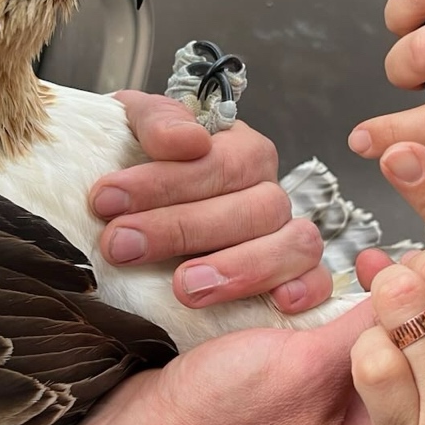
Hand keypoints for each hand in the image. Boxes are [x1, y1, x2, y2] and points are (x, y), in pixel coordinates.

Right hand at [58, 301, 389, 424]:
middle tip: (368, 268)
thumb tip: (417, 281)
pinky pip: (331, 328)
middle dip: (385, 300)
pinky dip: (320, 304)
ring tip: (318, 294)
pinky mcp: (304, 376)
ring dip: (347, 298)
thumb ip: (369, 325)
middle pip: (405, 342)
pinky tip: (296, 293)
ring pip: (367, 327)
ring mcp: (334, 401)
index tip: (409, 268)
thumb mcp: (306, 369)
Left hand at [90, 91, 331, 313]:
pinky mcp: (298, 276)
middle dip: (182, 228)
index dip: (164, 181)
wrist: (136, 216)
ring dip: (241, 267)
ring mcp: (288, 235)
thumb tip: (187, 141)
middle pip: (253, 207)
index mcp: (239, 149)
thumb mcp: (134, 130)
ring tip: (184, 289)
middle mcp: (268, 191)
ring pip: (292, 244)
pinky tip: (277, 303)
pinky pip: (318, 281)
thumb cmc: (137, 173)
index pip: (218, 161)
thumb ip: (156, 121)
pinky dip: (306, 289)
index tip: (106, 199)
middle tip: (121, 244)